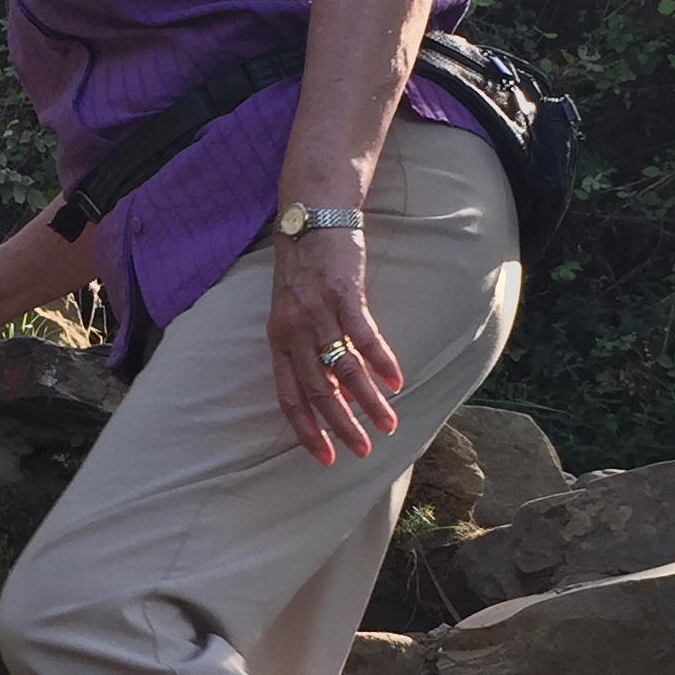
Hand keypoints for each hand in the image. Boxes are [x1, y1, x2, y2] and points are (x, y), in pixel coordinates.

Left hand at [269, 228, 401, 463]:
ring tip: (389, 424)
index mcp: (278, 340)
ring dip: (368, 402)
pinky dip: (381, 361)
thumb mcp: (296, 314)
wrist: (310, 216)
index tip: (325, 457)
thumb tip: (341, 395)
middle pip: (318, 390)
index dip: (307, 430)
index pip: (289, 397)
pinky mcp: (343, 294)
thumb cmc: (304, 269)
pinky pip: (364, 336)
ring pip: (344, 369)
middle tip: (362, 451)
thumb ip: (312, 354)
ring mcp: (317, 313)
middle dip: (341, 426)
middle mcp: (293, 331)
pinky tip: (396, 382)